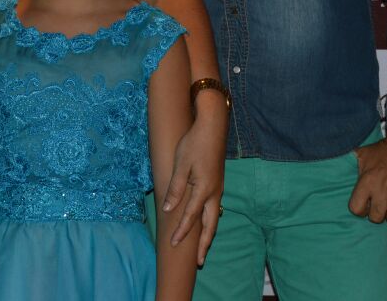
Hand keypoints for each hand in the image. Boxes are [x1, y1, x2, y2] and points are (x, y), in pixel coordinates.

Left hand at [163, 108, 225, 263]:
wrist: (212, 125)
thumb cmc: (194, 143)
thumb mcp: (180, 164)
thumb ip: (176, 189)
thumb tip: (169, 210)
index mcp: (204, 189)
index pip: (191, 217)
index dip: (182, 232)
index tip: (172, 244)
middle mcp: (214, 192)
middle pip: (210, 225)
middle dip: (204, 244)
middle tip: (199, 262)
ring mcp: (218, 188)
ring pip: (214, 217)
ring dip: (208, 234)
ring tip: (202, 248)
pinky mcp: (217, 183)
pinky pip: (214, 208)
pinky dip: (210, 220)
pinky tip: (205, 222)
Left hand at [348, 130, 386, 223]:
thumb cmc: (384, 150)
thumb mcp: (363, 154)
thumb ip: (349, 164)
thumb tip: (333, 168)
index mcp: (368, 180)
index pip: (357, 209)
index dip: (359, 210)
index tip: (364, 206)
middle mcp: (383, 189)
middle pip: (376, 217)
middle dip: (375, 214)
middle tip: (378, 206)